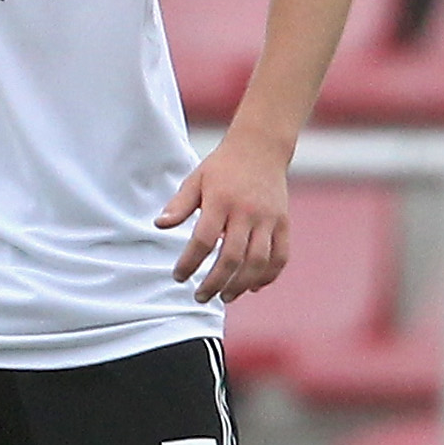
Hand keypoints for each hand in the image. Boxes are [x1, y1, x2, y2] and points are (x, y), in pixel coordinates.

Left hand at [156, 134, 292, 303]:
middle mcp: (247, 212)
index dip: (189, 263)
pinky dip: (268, 276)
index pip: (203, 240)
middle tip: (200, 297)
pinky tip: (252, 287)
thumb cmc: (222, 167)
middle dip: (214, 283)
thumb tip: (159, 226)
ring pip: (258, 262)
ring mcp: (269, 219)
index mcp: (221, 201)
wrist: (261, 147)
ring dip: (240, 285)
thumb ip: (179, 205)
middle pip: (231, 257)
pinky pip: (280, 256)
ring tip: (225, 297)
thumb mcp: (195, 180)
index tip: (178, 277)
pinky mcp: (284, 223)